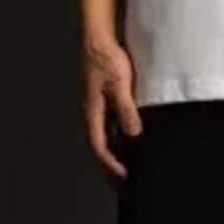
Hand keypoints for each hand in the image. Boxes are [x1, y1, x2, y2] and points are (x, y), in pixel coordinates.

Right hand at [82, 32, 143, 179]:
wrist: (97, 37)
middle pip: (98, 147)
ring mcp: (95, 107)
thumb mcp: (119, 83)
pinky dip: (116, 140)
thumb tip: (133, 134)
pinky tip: (128, 144)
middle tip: (123, 186)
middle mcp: (91, 113)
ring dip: (113, 155)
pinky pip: (107, 126)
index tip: (124, 178)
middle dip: (109, 168)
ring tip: (126, 171)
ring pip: (102, 138)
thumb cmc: (106, 57)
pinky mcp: (101, 100)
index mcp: (92, 111)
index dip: (110, 164)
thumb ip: (126, 109)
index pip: (99, 146)